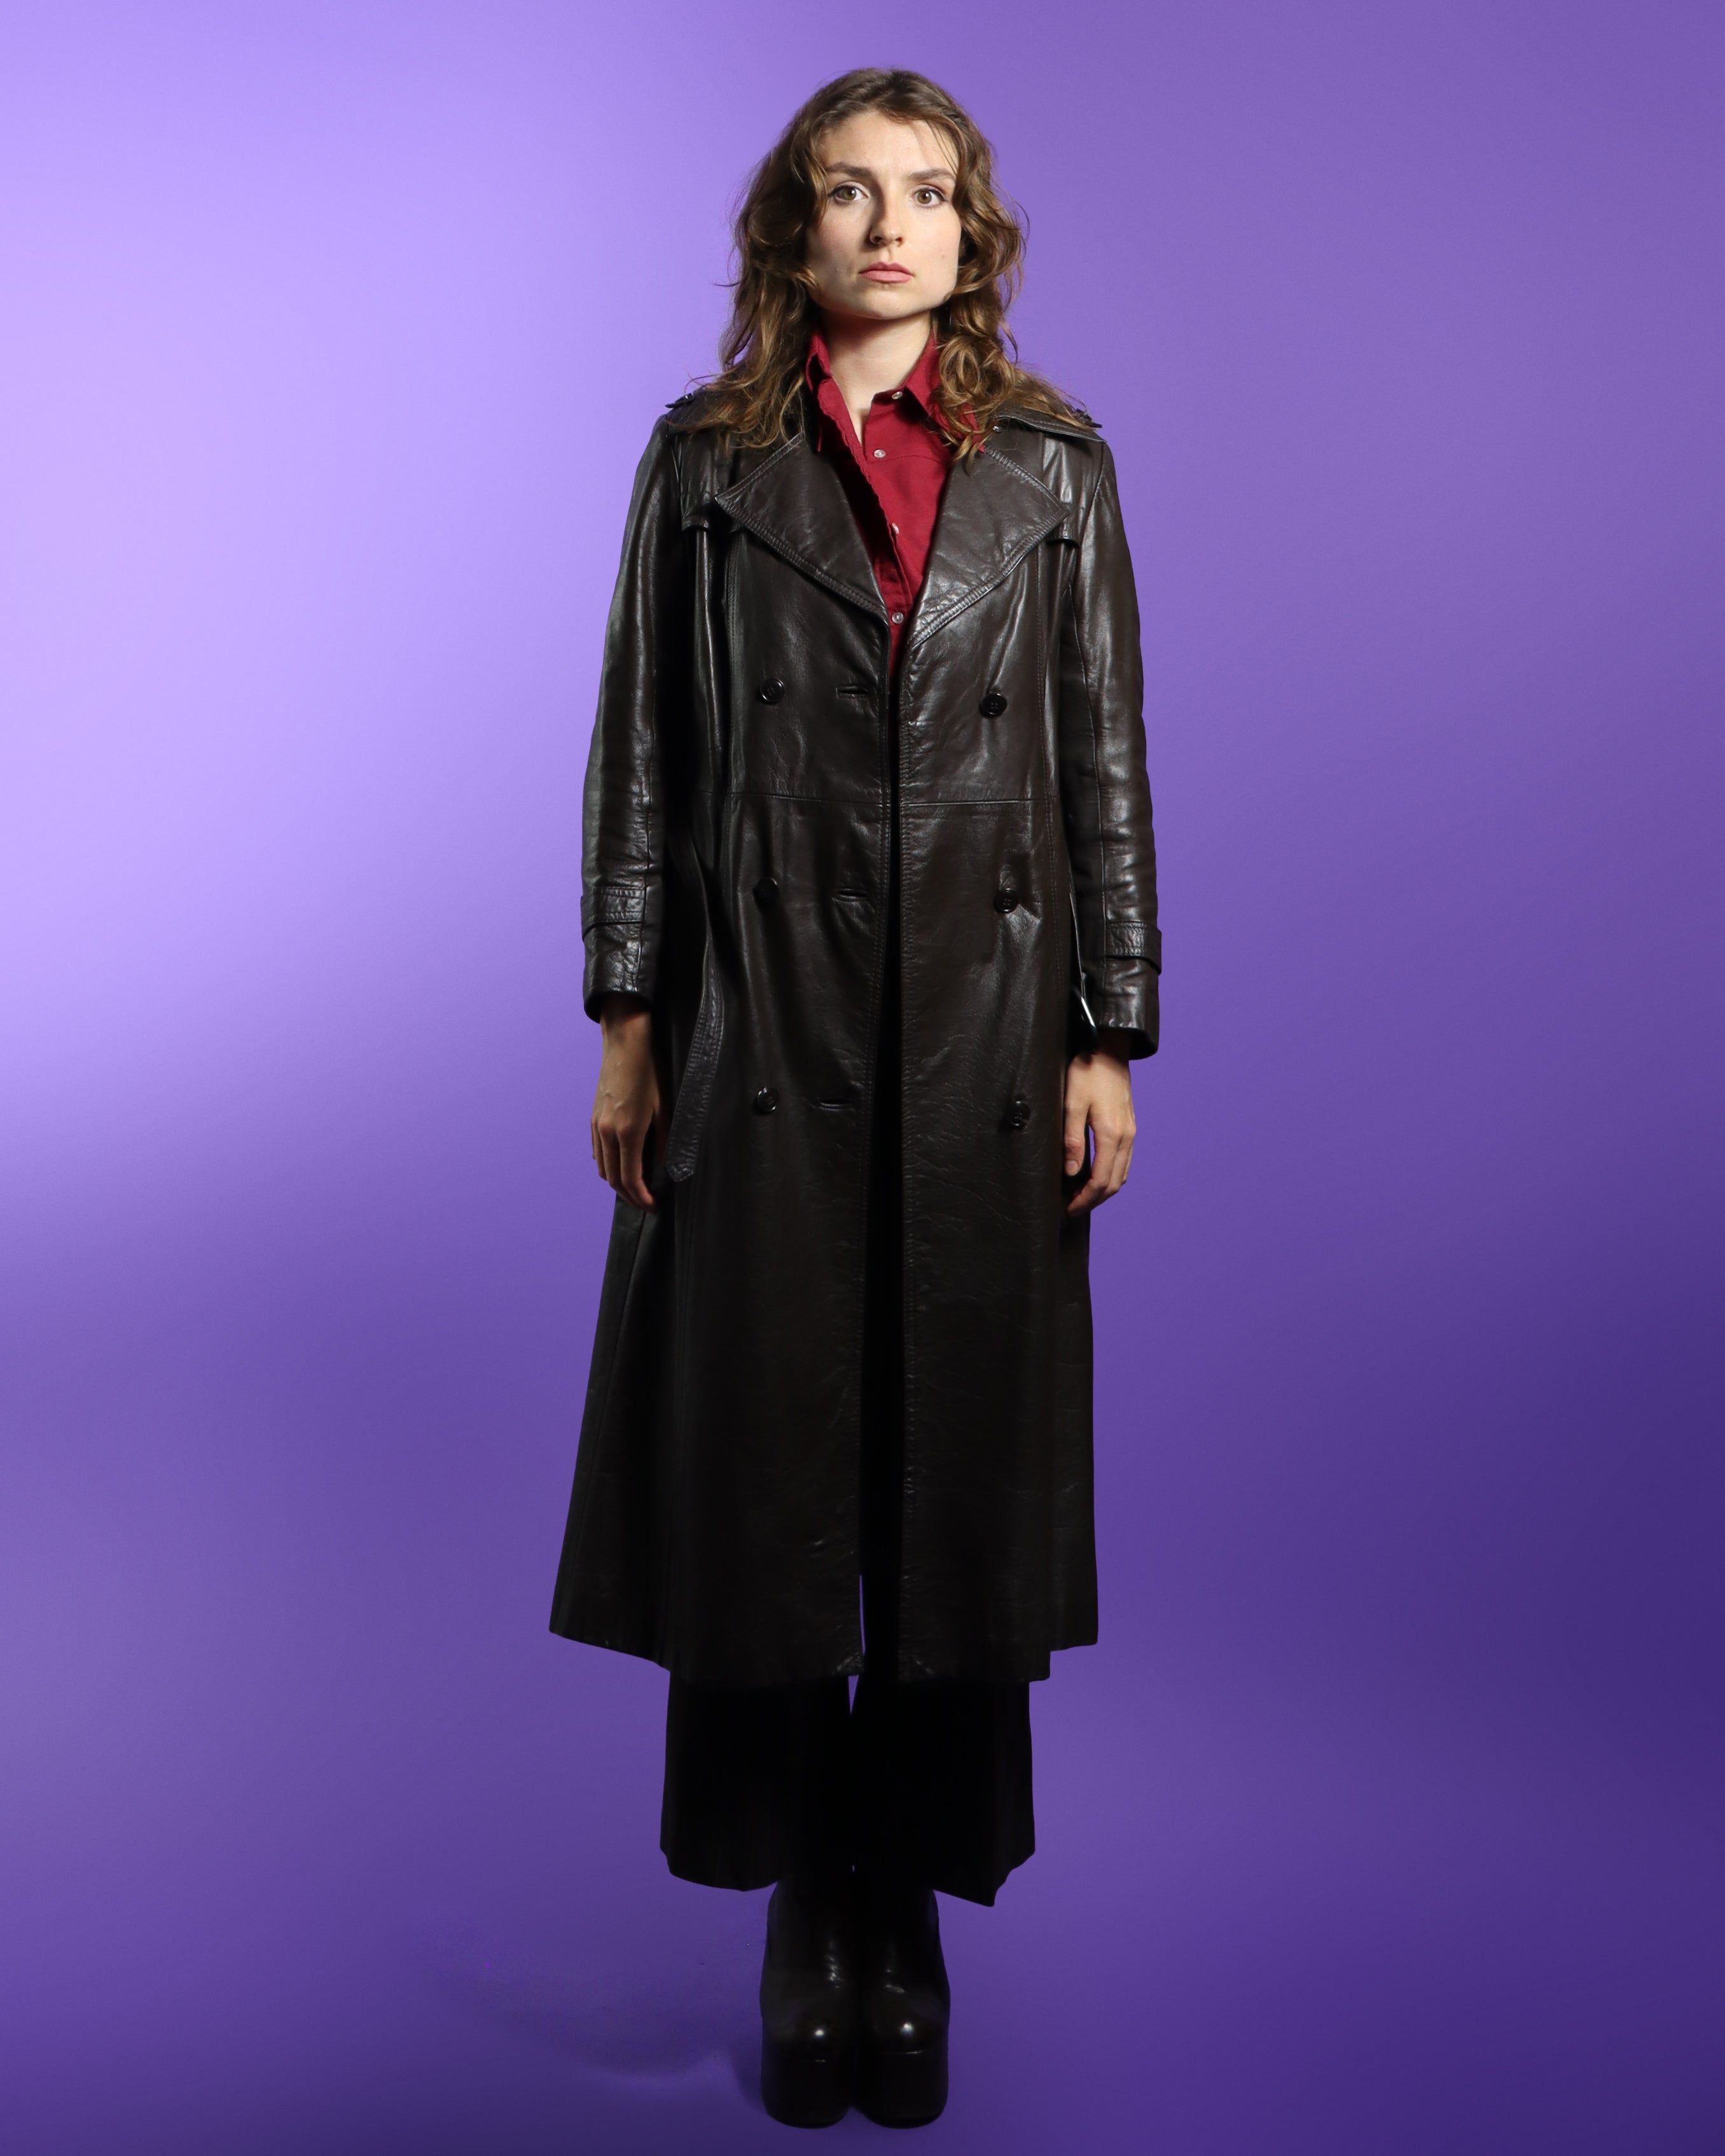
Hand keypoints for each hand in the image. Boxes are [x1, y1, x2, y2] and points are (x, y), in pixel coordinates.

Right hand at [591, 996, 666, 1211]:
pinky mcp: (593, 1118)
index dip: (641, 1198)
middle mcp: (607, 1132)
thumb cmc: (650, 1072)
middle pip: (613, 1179)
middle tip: (646, 1203)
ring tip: (636, 1188)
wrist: (625, 1044)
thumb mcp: (666, 1107)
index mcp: (628, 1131)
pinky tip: (621, 1165)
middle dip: (630, 1196)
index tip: (653, 1206)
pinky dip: (608, 1166)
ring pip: (603, 1168)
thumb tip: (664, 1166)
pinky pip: (598, 1152)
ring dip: (617, 1183)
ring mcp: (597, 1125)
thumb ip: (665, 1141)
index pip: (630, 1179)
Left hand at [1063, 1035, 1135, 1213]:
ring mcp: (1131, 1132)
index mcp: (1112, 1135)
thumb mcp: (1072, 1104)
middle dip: (1094, 1200)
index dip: (1085, 1200)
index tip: (1068, 1209)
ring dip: (1103, 1190)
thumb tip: (1072, 1173)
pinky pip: (1124, 1160)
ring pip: (1122, 1173)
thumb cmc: (1087, 1072)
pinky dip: (1111, 1175)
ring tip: (1081, 1196)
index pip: (1101, 1181)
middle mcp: (1127, 1137)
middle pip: (1114, 1183)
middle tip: (1072, 1208)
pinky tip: (1095, 1174)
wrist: (1108, 1048)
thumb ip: (1072, 1140)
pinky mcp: (1129, 1126)